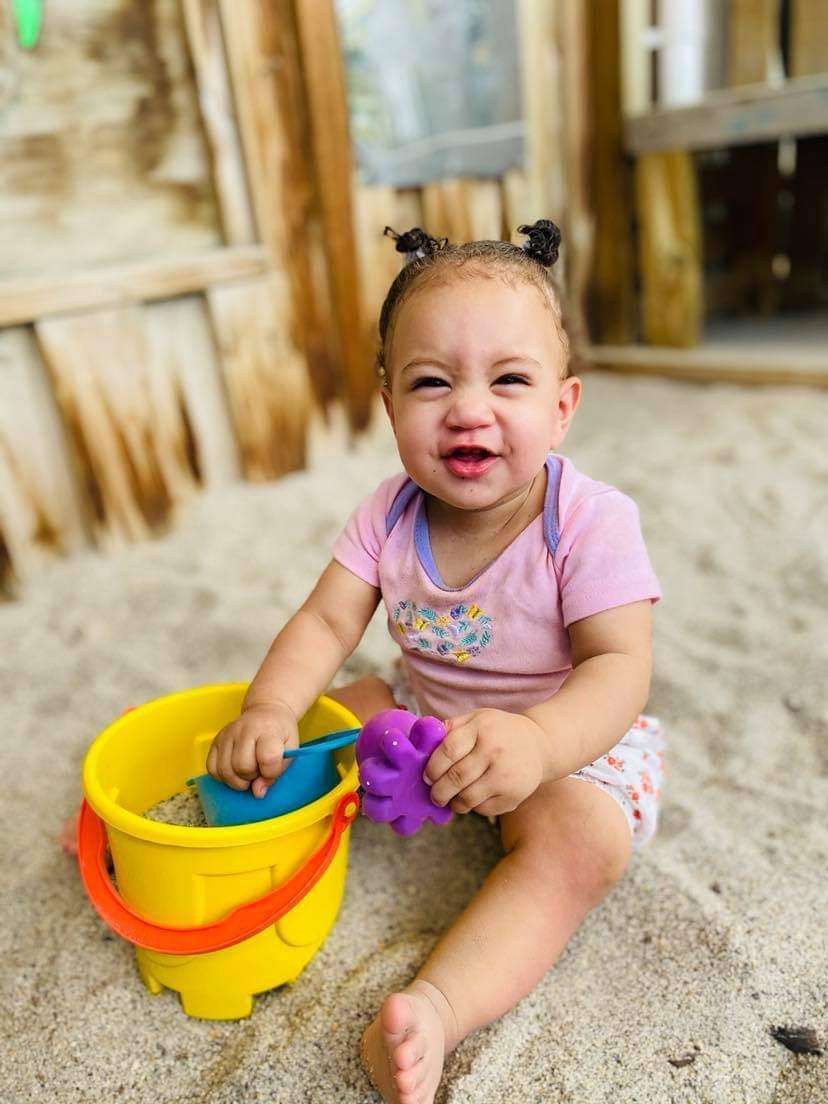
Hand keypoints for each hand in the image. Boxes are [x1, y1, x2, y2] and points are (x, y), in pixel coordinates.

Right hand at [206, 701, 299, 796]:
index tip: (272, 770)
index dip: (271, 773)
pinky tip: (234, 770)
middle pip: (242, 767)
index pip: (267, 759)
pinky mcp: (216, 740)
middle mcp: (244, 729)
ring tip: (248, 771)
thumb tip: (257, 792)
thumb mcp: (291, 749)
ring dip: (237, 780)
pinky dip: (222, 776)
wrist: (267, 711)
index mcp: (268, 729)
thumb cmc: (280, 732)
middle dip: (252, 777)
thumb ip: (278, 771)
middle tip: (259, 770)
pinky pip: (212, 768)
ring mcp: (227, 734)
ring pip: (225, 770)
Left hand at [423, 708, 544, 816]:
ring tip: (451, 798)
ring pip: (467, 798)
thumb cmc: (499, 731)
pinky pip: (483, 809)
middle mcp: (495, 752)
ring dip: (454, 802)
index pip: (448, 752)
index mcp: (482, 729)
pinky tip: (473, 797)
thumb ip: (451, 727)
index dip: (432, 767)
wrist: (539, 745)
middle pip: (455, 779)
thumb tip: (422, 741)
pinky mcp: (514, 796)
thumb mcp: (477, 718)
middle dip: (438, 791)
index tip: (427, 776)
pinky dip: (473, 806)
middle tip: (434, 794)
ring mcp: (507, 776)